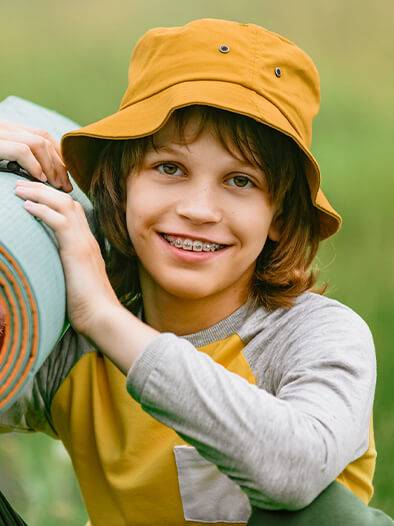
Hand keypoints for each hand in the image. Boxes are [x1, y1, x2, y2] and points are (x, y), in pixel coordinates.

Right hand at [0, 120, 71, 191]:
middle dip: (60, 165)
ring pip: (38, 143)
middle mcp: (6, 127)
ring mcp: (1, 134)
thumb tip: (43, 173)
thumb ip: (21, 157)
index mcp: (10, 130)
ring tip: (55, 184)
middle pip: (45, 140)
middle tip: (67, 186)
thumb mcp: (2, 156)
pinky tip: (40, 179)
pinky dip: (35, 166)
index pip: (44, 136)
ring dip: (51, 167)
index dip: (59, 155)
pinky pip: (22, 151)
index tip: (66, 176)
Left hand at [14, 179, 119, 337]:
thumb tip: (50, 269)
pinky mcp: (78, 250)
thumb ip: (65, 268)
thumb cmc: (87, 306)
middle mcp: (87, 238)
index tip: (34, 195)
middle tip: (21, 184)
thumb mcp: (74, 281)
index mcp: (87, 244)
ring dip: (39, 194)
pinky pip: (59, 221)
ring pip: (64, 205)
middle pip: (67, 201)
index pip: (73, 211)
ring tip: (19, 189)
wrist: (101, 317)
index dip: (53, 198)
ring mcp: (84, 243)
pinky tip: (26, 206)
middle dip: (43, 189)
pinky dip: (42, 210)